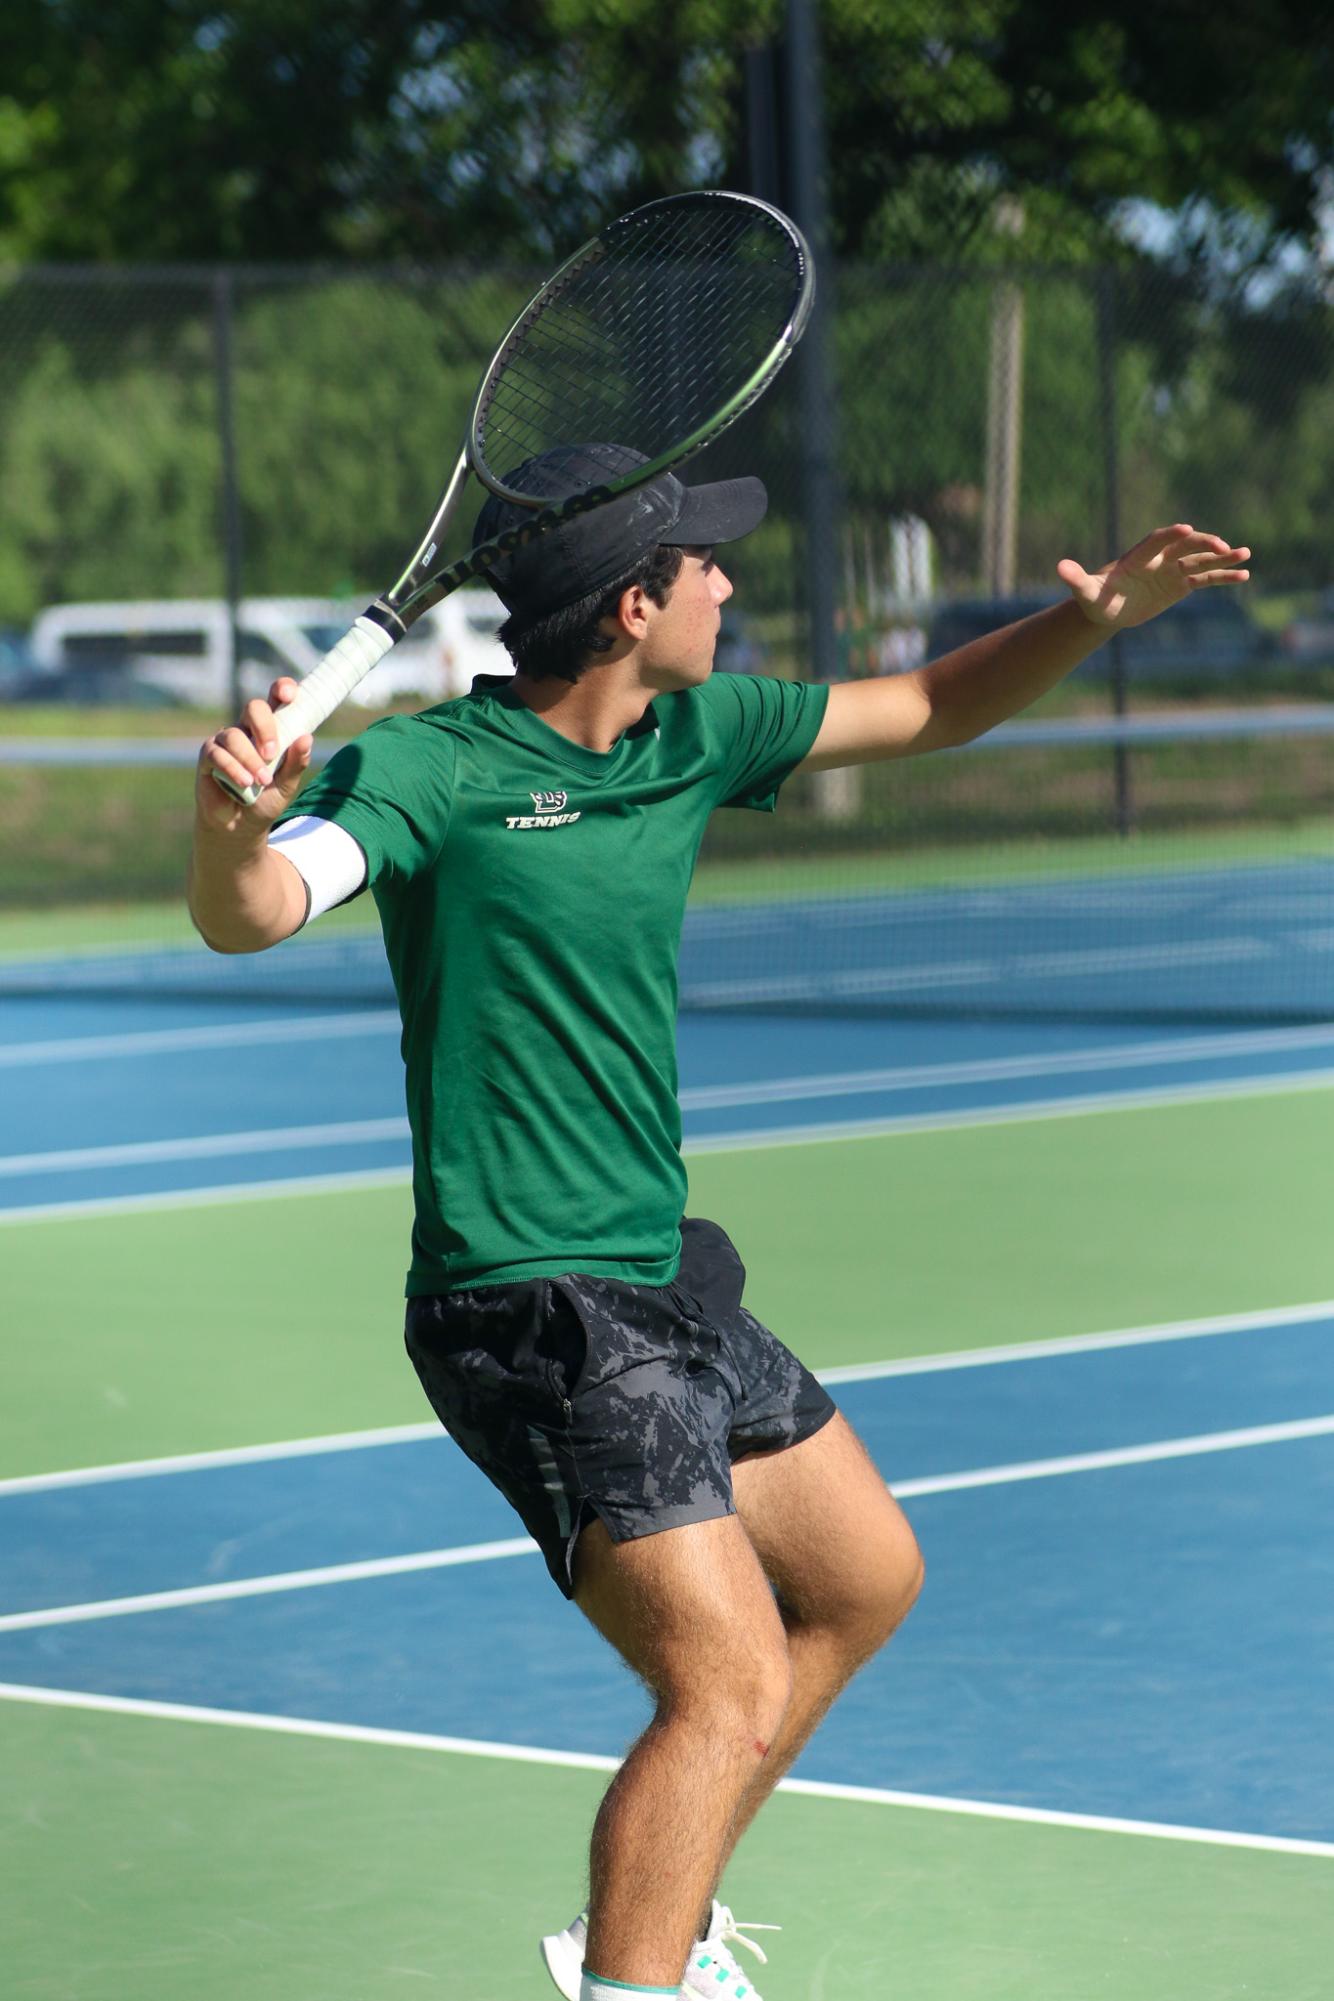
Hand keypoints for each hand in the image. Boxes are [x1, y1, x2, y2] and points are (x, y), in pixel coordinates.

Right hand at [194, 677, 312, 834]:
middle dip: (265, 726)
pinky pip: (217, 753)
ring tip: (261, 781)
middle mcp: (246, 730)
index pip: (275, 699)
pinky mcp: (207, 757)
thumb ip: (296, 762)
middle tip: (273, 752)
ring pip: (234, 735)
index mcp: (270, 730)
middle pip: (253, 707)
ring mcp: (225, 742)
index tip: (290, 695)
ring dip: (250, 758)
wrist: (240, 827)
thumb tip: (307, 738)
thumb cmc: (265, 800)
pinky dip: (233, 768)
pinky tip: (244, 783)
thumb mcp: (287, 784)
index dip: (282, 689)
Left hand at [1057, 525, 1250, 630]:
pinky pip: (1205, 579)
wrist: (1106, 608)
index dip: (1171, 535)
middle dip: (1203, 544)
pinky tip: (1244, 576)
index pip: (1157, 541)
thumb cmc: (1094, 598)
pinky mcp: (1180, 584)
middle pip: (1185, 545)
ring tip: (1245, 555)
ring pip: (1200, 560)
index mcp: (1138, 557)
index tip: (1186, 528)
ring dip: (1222, 557)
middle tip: (1222, 546)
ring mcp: (1172, 570)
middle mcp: (1159, 559)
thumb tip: (1060, 567)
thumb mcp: (1085, 591)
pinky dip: (1223, 577)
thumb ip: (1076, 578)